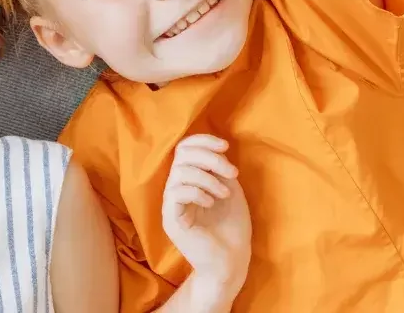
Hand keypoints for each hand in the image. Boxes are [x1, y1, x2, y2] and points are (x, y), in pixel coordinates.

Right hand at [162, 136, 250, 300]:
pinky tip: (211, 202)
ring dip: (207, 177)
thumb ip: (219, 169)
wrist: (232, 262)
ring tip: (224, 193)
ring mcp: (171, 204)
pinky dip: (197, 192)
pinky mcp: (171, 220)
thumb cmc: (233, 227)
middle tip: (232, 173)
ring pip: (180, 172)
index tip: (224, 145)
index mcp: (189, 179)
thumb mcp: (230, 189)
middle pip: (181, 156)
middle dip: (209, 158)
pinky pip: (176, 193)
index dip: (202, 141)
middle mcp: (176, 188)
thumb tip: (215, 150)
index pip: (184, 148)